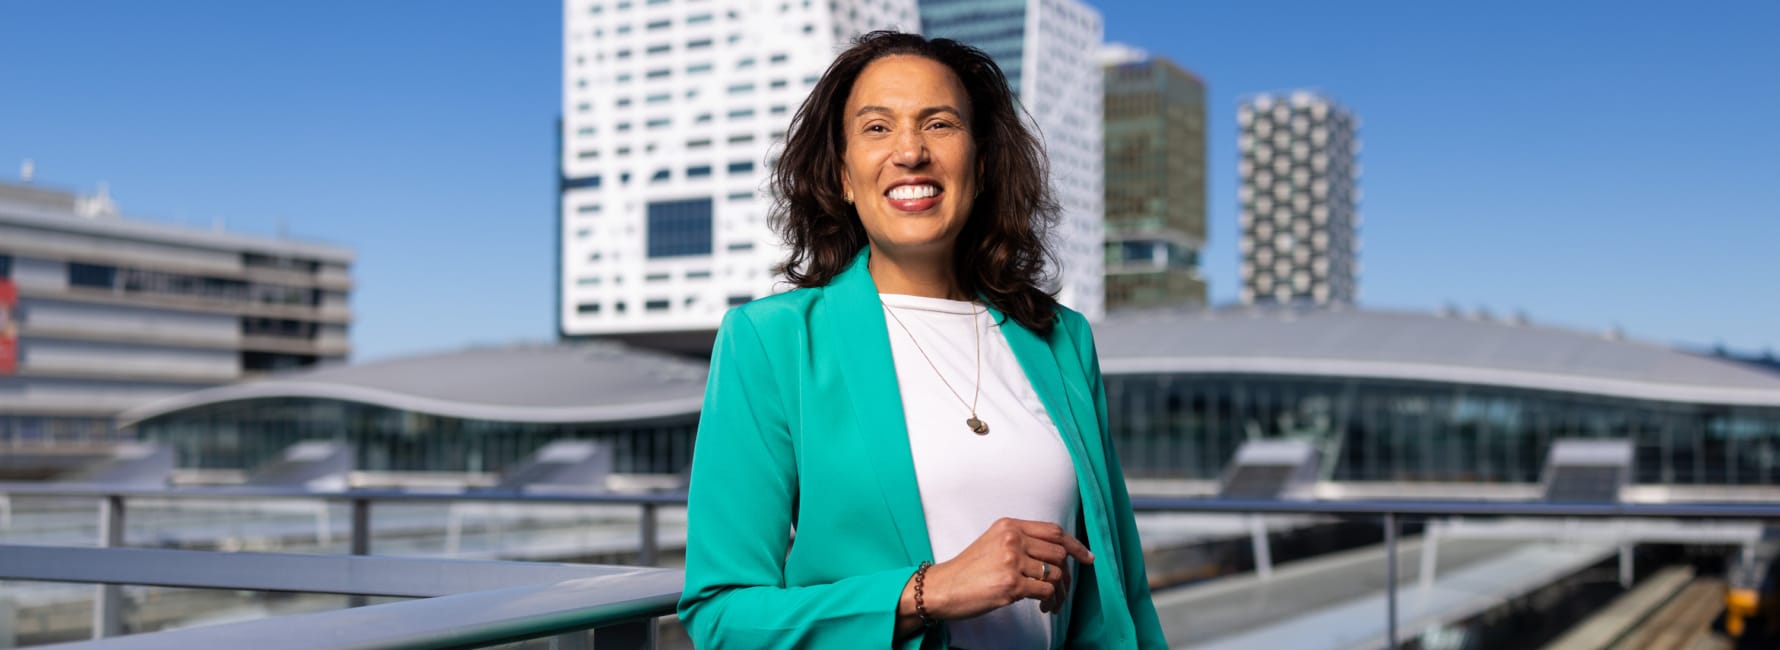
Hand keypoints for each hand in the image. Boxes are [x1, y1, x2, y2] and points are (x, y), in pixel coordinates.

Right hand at [921, 518, 1094, 618]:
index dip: (1075, 545)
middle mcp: (1012, 539)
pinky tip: (1043, 608)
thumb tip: (1056, 554)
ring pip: (1056, 574)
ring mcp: (1012, 561)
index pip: (1054, 531)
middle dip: (1067, 574)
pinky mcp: (1011, 584)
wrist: (943, 588)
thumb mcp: (993, 542)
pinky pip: (1046, 591)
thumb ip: (1020, 541)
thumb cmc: (968, 569)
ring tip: (1050, 602)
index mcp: (1009, 525)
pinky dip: (1050, 601)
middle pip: (1059, 553)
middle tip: (1062, 589)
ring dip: (1059, 592)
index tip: (1087, 558)